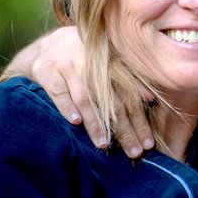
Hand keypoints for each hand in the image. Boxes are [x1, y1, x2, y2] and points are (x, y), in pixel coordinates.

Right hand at [5, 27, 153, 157]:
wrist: (48, 45)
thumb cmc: (85, 59)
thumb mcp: (108, 63)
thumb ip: (129, 79)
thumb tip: (150, 98)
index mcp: (111, 63)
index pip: (130, 96)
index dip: (140, 120)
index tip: (148, 143)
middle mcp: (92, 64)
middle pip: (111, 101)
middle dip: (124, 129)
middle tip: (133, 152)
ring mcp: (69, 66)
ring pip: (85, 98)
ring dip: (95, 122)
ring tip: (104, 144)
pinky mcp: (47, 71)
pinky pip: (59, 92)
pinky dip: (67, 107)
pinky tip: (75, 123)